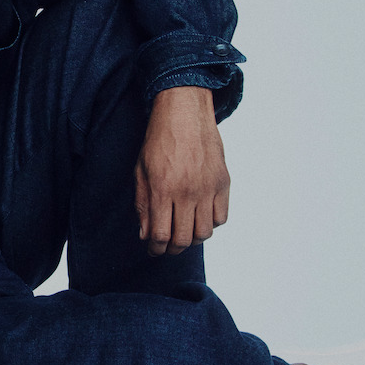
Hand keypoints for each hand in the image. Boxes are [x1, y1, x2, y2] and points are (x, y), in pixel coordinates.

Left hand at [134, 86, 229, 255]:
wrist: (185, 114)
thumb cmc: (158, 141)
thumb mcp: (141, 172)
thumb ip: (143, 205)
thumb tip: (146, 235)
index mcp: (163, 190)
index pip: (160, 235)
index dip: (155, 249)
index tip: (153, 250)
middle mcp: (187, 193)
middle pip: (184, 239)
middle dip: (172, 249)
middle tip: (167, 246)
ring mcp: (208, 189)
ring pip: (205, 233)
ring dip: (192, 238)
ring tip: (183, 232)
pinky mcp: (223, 183)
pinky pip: (221, 217)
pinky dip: (210, 223)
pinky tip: (199, 216)